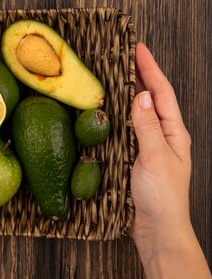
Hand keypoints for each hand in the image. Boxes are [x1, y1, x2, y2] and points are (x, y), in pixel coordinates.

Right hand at [130, 42, 191, 248]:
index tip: (137, 48)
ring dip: (125, 94)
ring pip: (136, 113)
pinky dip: (115, 116)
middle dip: (138, 75)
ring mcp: (147, 147)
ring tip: (111, 76)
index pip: (162, 92)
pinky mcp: (133, 159)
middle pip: (151, 98)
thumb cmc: (162, 197)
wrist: (156, 230)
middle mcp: (162, 136)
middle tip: (121, 56)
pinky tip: (104, 113)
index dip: (150, 68)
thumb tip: (142, 95)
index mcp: (173, 132)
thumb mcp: (155, 157)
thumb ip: (147, 126)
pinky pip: (124, 131)